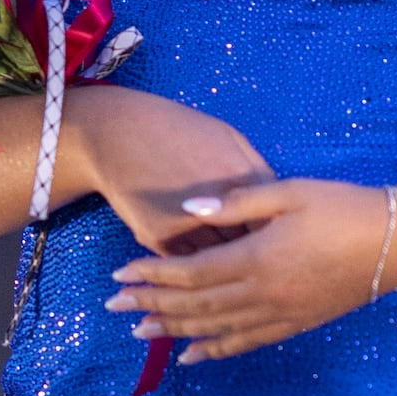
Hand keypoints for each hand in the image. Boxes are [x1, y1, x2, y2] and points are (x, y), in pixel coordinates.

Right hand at [58, 87, 269, 250]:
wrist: (118, 132)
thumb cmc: (178, 130)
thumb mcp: (228, 138)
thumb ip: (257, 173)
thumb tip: (278, 207)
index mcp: (243, 177)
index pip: (275, 223)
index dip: (278, 234)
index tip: (278, 240)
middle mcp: (220, 203)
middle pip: (251, 246)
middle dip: (255, 252)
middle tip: (257, 258)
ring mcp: (189, 223)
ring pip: (220, 260)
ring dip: (226, 262)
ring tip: (230, 264)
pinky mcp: (160, 236)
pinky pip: (190, 262)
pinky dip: (196, 263)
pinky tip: (197, 257)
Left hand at [109, 177, 393, 360]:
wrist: (396, 241)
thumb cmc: (343, 206)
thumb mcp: (288, 192)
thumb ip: (236, 204)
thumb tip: (188, 213)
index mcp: (257, 258)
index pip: (189, 273)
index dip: (151, 275)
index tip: (120, 274)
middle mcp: (264, 293)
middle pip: (194, 304)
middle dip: (151, 305)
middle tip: (114, 307)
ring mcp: (280, 313)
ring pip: (215, 329)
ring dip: (174, 330)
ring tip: (140, 332)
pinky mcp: (296, 324)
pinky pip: (247, 343)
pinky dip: (215, 350)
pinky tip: (190, 355)